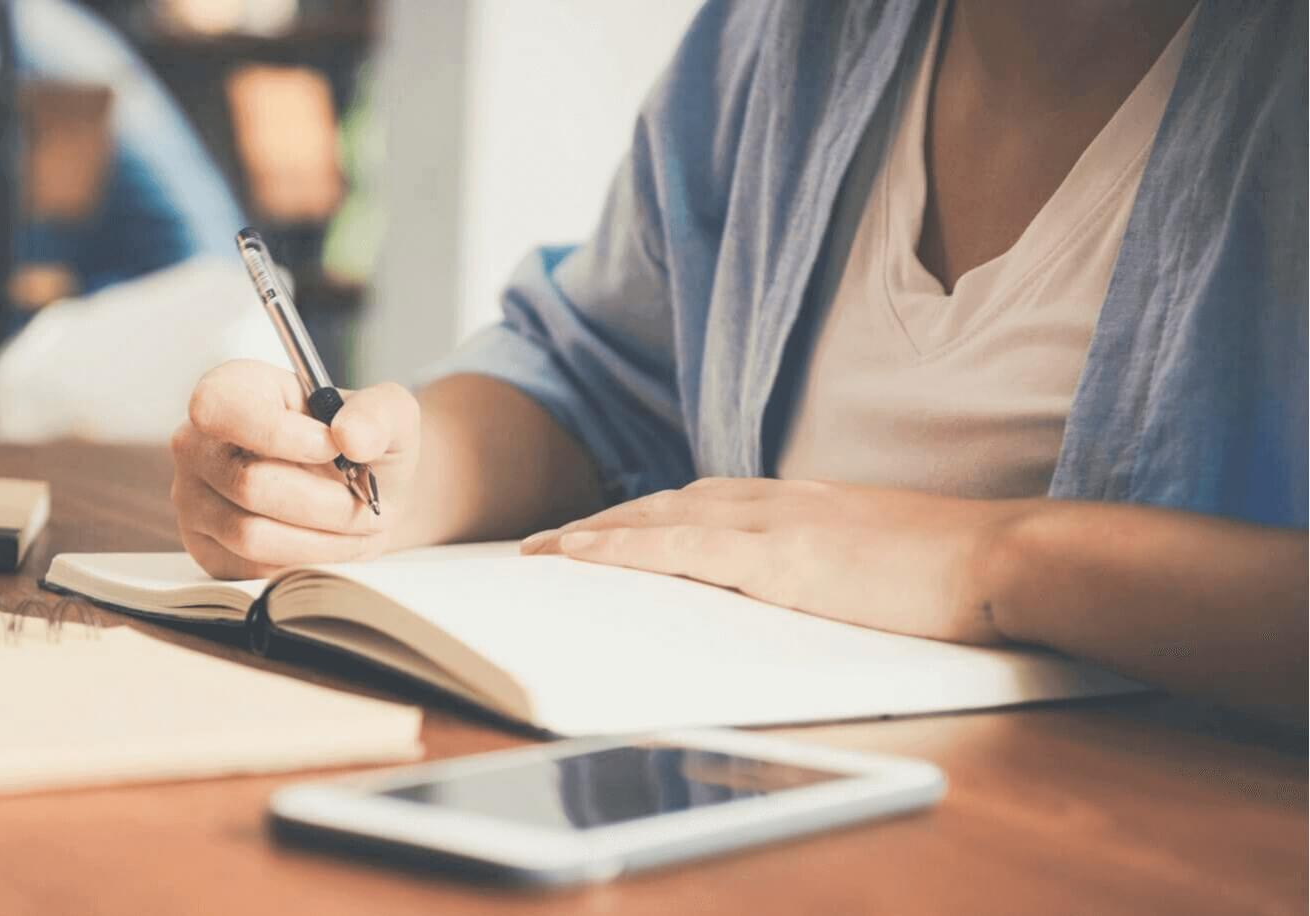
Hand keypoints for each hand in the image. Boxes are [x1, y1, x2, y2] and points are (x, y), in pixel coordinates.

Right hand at [172, 360, 419, 578]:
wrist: (358, 493)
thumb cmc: (361, 446)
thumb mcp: (388, 413)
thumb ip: (378, 413)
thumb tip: (350, 436)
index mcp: (231, 390)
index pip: (221, 409)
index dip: (280, 435)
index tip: (333, 448)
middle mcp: (197, 443)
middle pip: (248, 484)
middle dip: (324, 502)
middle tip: (366, 504)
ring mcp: (193, 499)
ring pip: (251, 534)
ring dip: (320, 539)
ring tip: (357, 528)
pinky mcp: (206, 549)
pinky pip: (252, 569)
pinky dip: (305, 562)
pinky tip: (330, 544)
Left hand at [520, 478, 1035, 642]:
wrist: (1007, 558)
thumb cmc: (957, 572)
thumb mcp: (878, 561)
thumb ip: (833, 566)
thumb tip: (808, 589)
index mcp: (803, 504)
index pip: (704, 502)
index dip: (647, 516)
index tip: (606, 530)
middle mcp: (778, 500)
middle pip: (666, 502)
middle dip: (603, 523)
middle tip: (547, 544)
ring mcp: (775, 524)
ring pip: (658, 517)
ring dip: (594, 533)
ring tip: (542, 552)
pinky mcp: (779, 557)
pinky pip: (676, 546)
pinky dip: (619, 547)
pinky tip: (578, 555)